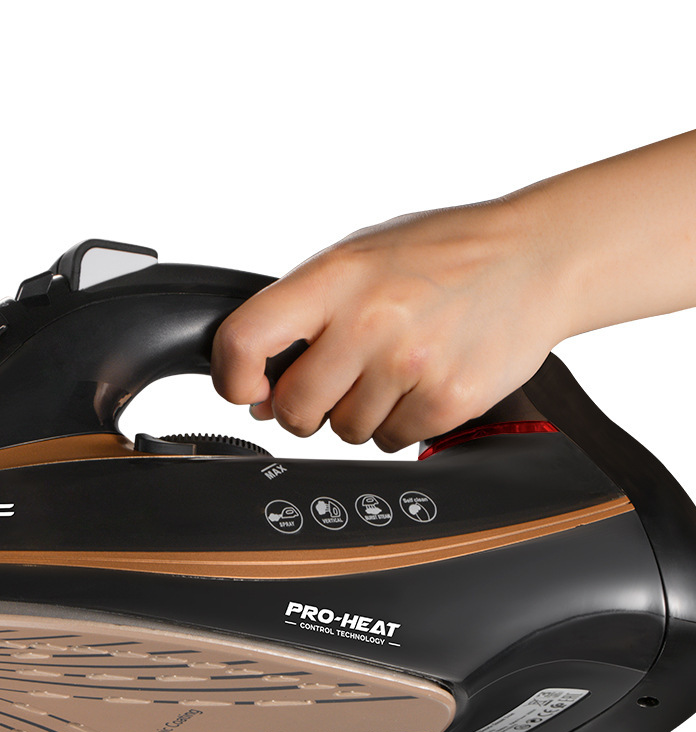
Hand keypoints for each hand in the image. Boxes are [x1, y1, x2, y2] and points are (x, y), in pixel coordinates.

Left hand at [211, 197, 570, 450]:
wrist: (536, 257)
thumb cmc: (442, 254)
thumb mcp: (361, 255)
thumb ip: (304, 313)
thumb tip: (260, 389)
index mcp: (336, 277)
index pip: (246, 339)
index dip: (232, 376)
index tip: (245, 388)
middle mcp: (369, 322)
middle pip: (295, 408)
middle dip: (303, 408)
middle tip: (333, 383)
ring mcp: (410, 365)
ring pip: (344, 432)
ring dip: (357, 414)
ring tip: (393, 369)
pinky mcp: (447, 401)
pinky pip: (391, 441)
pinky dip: (398, 423)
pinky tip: (421, 383)